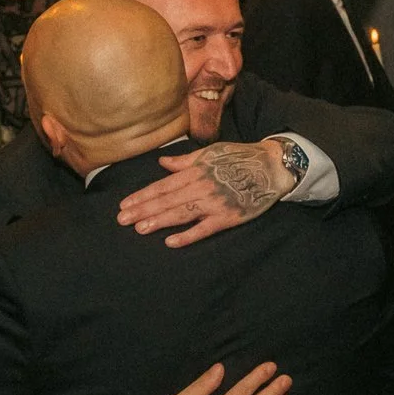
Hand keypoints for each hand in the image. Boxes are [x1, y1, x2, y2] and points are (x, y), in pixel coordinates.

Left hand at [118, 141, 296, 247]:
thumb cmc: (239, 157)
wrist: (271, 166)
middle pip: (166, 201)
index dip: (142, 196)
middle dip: (142, 210)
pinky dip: (187, 236)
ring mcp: (214, 203)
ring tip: (139, 228)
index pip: (162, 186)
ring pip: (180, 214)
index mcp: (195, 171)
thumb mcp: (210, 152)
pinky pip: (204, 229)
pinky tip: (171, 242)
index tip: (125, 205)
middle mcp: (201, 186)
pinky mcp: (227, 217)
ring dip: (158, 221)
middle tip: (122, 220)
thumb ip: (184, 161)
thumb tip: (162, 162)